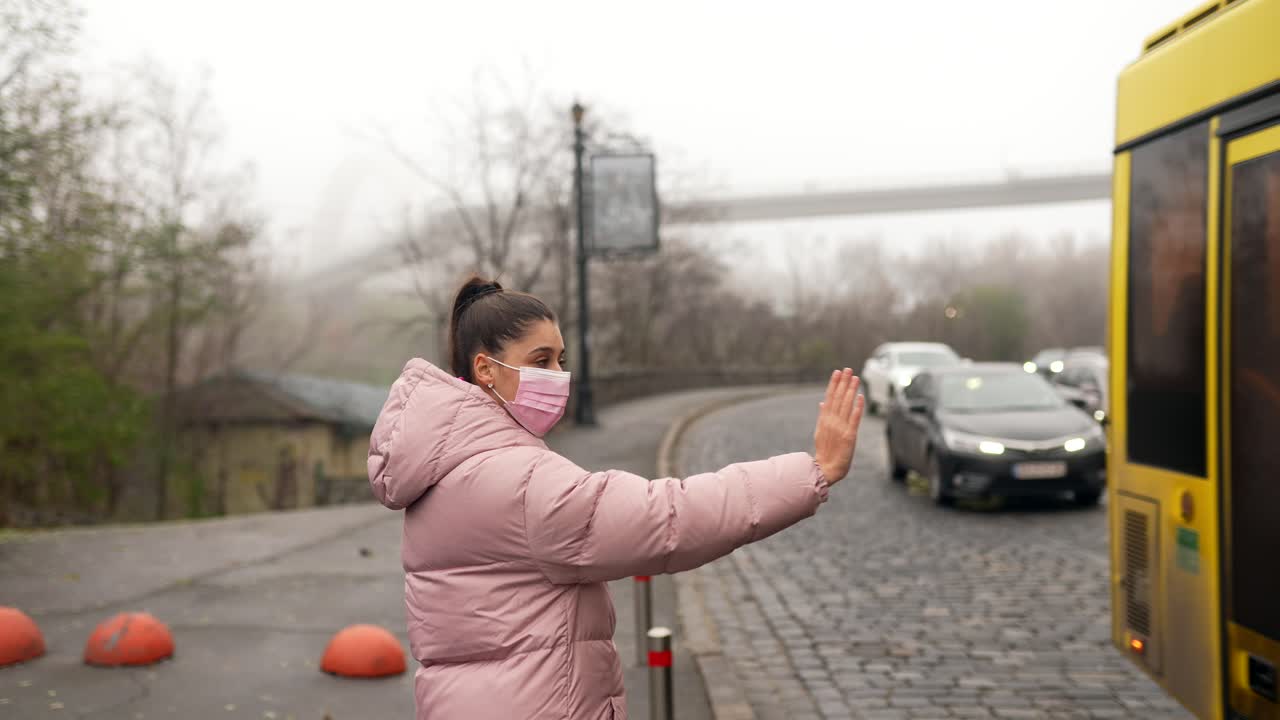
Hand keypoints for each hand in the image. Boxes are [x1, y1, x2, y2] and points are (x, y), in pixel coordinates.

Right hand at [813, 368, 864, 485]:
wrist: (826, 468)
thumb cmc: (825, 451)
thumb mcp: (820, 431)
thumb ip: (822, 416)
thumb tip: (822, 402)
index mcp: (824, 419)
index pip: (829, 397)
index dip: (834, 384)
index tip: (837, 372)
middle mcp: (831, 421)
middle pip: (838, 398)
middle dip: (843, 383)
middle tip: (848, 369)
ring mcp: (840, 428)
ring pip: (846, 405)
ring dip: (851, 390)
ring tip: (855, 378)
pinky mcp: (849, 436)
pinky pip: (854, 419)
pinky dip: (857, 408)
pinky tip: (860, 397)